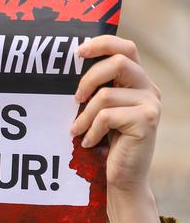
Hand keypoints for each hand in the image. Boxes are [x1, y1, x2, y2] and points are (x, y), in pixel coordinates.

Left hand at [70, 35, 160, 196]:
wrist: (123, 179)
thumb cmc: (107, 144)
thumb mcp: (101, 112)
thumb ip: (98, 89)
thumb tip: (72, 67)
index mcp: (138, 81)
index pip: (126, 47)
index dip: (102, 43)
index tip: (77, 51)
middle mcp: (149, 88)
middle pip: (118, 62)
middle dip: (89, 78)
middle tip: (75, 98)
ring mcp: (150, 104)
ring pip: (106, 95)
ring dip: (84, 116)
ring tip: (76, 131)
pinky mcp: (147, 121)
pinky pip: (107, 116)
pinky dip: (91, 130)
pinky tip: (88, 143)